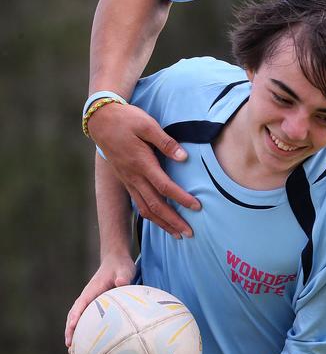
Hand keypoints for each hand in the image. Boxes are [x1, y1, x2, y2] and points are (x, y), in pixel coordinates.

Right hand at [65, 255, 135, 347]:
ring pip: (77, 318)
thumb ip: (123, 276)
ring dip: (74, 333)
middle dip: (70, 330)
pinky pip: (86, 319)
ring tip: (73, 351)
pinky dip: (82, 330)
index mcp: (92, 290)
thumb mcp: (124, 269)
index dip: (76, 316)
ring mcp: (90, 301)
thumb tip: (121, 282)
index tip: (72, 328)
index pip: (81, 304)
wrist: (115, 260)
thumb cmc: (120, 266)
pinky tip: (86, 343)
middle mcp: (87, 296)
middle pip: (74, 315)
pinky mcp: (94, 305)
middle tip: (69, 347)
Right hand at [88, 102, 200, 237]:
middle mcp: (134, 176)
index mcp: (141, 163)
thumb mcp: (147, 124)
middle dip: (173, 221)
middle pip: (155, 205)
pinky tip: (160, 221)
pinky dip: (151, 216)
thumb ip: (166, 142)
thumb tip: (184, 157)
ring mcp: (129, 181)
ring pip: (146, 209)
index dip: (181, 198)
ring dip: (162, 223)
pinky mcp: (126, 181)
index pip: (165, 187)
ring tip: (177, 234)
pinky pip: (139, 204)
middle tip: (190, 233)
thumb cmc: (126, 120)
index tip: (197, 207)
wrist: (100, 121)